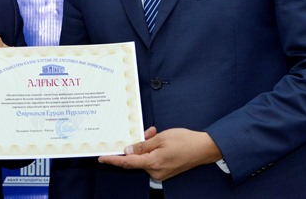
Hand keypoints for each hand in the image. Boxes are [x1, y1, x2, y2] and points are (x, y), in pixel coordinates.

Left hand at [98, 127, 221, 180]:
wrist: (204, 148)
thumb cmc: (185, 141)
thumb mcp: (161, 138)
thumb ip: (142, 145)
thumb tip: (128, 150)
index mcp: (153, 163)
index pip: (128, 163)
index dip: (113, 160)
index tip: (102, 158)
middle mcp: (155, 172)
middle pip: (136, 159)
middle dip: (136, 145)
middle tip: (146, 132)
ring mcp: (161, 173)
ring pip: (144, 158)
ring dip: (145, 146)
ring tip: (154, 133)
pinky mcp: (165, 171)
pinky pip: (152, 160)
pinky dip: (151, 150)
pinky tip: (157, 140)